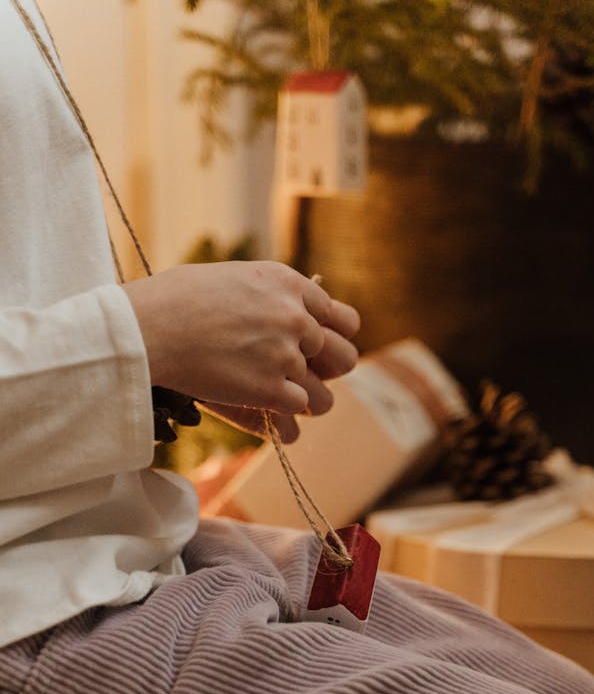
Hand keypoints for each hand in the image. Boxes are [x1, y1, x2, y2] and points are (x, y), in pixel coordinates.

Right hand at [123, 261, 359, 441]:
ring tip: (284, 402)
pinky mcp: (270, 389)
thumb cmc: (175, 299)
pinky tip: (264, 409)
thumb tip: (288, 312)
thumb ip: (269, 296)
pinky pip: (297, 410)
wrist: (149, 326)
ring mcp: (285, 355)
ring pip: (323, 396)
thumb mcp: (234, 278)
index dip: (333, 338)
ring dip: (306, 401)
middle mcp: (295, 318)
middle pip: (343, 359)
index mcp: (289, 285)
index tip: (319, 350)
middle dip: (327, 372)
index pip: (344, 320)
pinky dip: (282, 415)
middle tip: (305, 378)